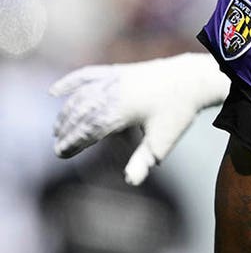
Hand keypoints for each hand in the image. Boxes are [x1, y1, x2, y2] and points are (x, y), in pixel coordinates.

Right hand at [49, 53, 229, 185]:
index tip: (61, 154)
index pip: (89, 129)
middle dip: (66, 130)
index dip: (73, 142)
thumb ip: (143, 161)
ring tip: (59, 129)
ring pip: (81, 96)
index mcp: (124, 111)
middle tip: (58, 147)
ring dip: (66, 113)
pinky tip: (53, 92)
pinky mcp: (118, 70)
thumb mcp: (162, 140)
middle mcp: (115, 92)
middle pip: (81, 113)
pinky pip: (88, 74)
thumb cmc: (178, 112)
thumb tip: (131, 182)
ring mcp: (115, 79)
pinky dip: (69, 82)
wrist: (194, 80)